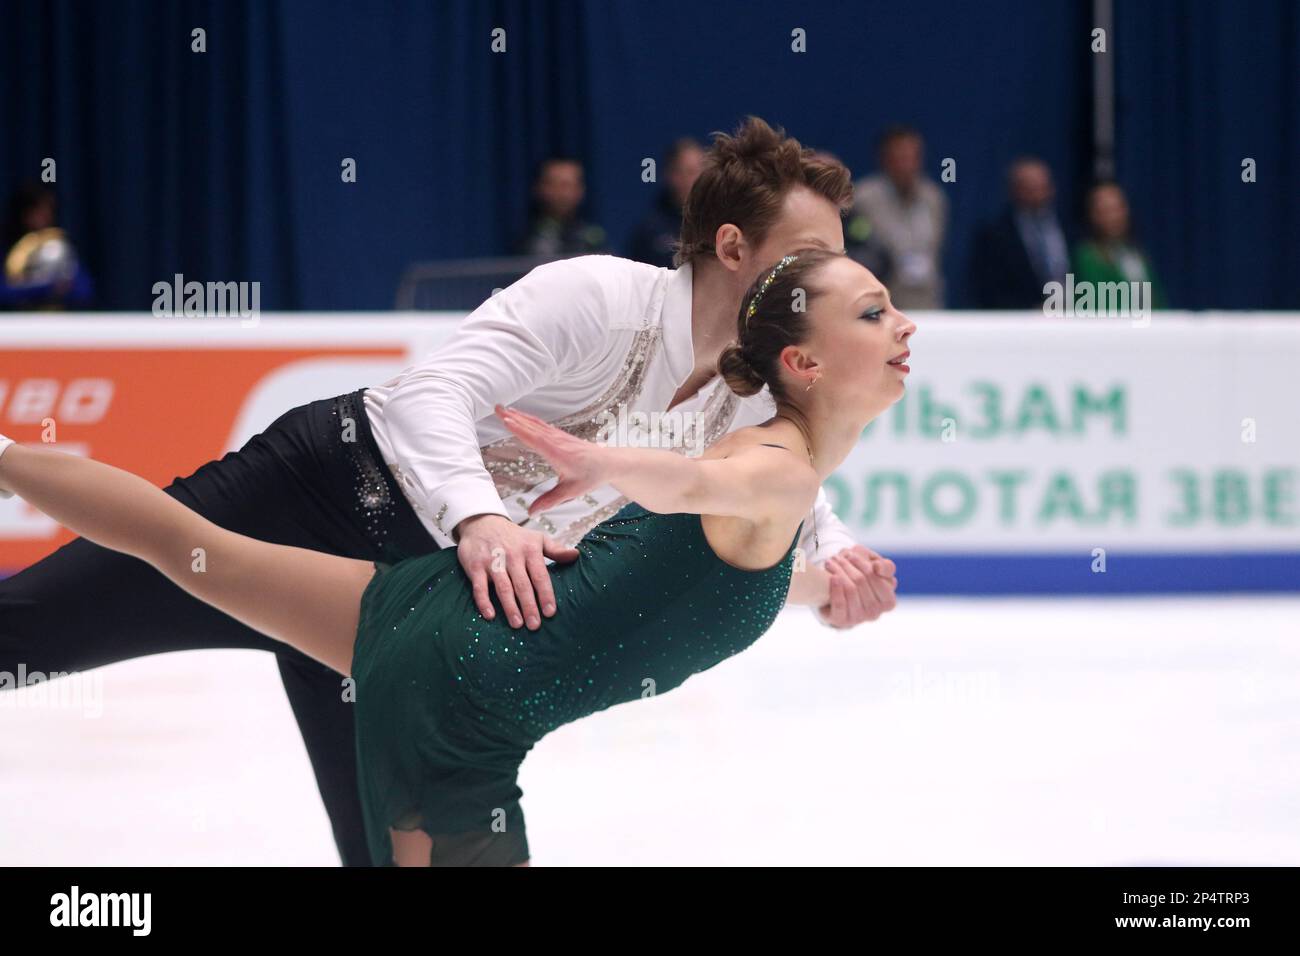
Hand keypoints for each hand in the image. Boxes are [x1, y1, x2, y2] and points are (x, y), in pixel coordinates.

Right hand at [455, 513, 579, 628]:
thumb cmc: (515, 537)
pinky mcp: (475, 567)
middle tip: (535, 625)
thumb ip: (556, 550)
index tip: (550, 612)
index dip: (545, 594)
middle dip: (529, 606)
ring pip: (503, 587)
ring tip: (518, 624)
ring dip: (510, 607)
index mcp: (529, 550)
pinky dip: (484, 601)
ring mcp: (492, 562)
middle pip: (522, 585)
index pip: (540, 575)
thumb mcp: (537, 539)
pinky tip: (490, 616)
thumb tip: (576, 555)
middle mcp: (512, 556)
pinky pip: (480, 587)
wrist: (482, 523)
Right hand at [494, 404, 606, 512]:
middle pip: (531, 426)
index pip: (534, 438)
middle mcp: (556, 441)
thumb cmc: (591, 476)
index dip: (519, 429)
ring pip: (535, 423)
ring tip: (503, 409)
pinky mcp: (560, 435)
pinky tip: (521, 416)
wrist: (608, 463)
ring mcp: (558, 436)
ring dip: (518, 415)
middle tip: (497, 409)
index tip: (506, 420)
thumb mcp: (571, 491)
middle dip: (513, 417)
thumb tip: (531, 512)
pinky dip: (528, 418)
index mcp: (557, 453)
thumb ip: (550, 501)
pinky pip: (541, 425)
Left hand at [816, 546, 897, 628]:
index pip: (877, 578)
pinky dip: (836, 589)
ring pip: (850, 589)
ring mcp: (859, 619)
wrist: (838, 593)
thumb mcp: (877, 568)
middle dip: (847, 565)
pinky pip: (840, 605)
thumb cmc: (861, 578)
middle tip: (836, 557)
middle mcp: (876, 612)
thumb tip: (878, 568)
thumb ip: (886, 567)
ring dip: (838, 572)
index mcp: (888, 601)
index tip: (851, 554)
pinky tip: (832, 577)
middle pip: (861, 581)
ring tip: (830, 563)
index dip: (863, 564)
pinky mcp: (842, 621)